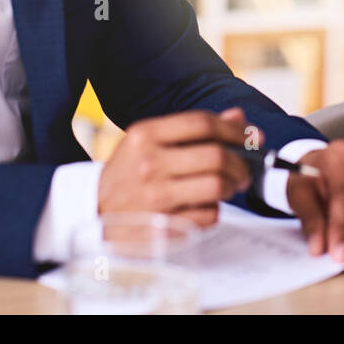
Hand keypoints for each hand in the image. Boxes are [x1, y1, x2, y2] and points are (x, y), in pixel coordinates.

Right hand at [98, 107, 255, 227]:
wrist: (92, 211)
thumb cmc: (127, 173)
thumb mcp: (149, 142)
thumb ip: (192, 130)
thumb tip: (238, 117)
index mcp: (145, 135)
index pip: (202, 123)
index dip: (235, 130)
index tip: (252, 136)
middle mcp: (149, 163)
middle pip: (216, 156)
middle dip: (240, 164)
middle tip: (244, 171)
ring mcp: (154, 197)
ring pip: (217, 187)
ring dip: (231, 187)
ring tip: (228, 188)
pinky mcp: (162, 227)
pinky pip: (208, 216)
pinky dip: (214, 211)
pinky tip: (204, 208)